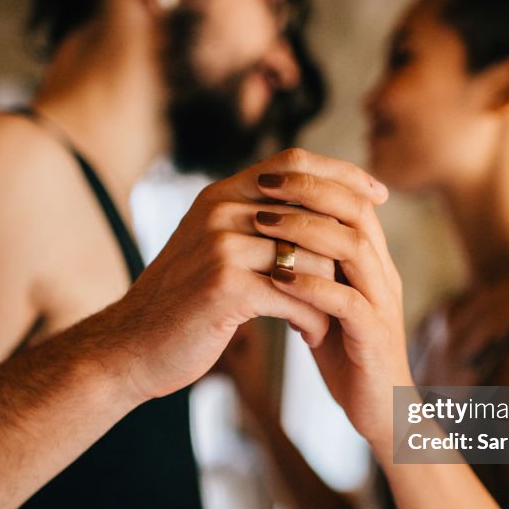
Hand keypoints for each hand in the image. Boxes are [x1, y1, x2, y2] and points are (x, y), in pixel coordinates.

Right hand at [113, 149, 384, 403]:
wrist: (131, 345)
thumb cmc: (182, 302)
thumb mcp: (211, 247)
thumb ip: (251, 221)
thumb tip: (311, 205)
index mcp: (221, 195)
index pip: (295, 162)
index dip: (342, 173)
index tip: (377, 193)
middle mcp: (221, 210)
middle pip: (312, 209)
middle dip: (346, 245)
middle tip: (364, 275)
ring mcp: (221, 246)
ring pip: (310, 256)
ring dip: (330, 293)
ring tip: (331, 317)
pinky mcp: (225, 286)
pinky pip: (295, 296)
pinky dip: (312, 319)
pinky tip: (313, 336)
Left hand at [249, 150, 411, 445]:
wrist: (381, 413)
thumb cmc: (348, 357)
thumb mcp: (326, 304)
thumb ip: (310, 271)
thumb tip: (270, 240)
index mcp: (373, 262)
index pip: (350, 199)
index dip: (312, 180)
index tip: (266, 172)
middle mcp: (383, 274)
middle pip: (355, 210)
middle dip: (307, 191)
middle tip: (262, 184)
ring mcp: (382, 304)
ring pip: (353, 248)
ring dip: (305, 231)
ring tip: (261, 223)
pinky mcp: (374, 337)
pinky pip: (347, 301)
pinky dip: (312, 285)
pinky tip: (277, 278)